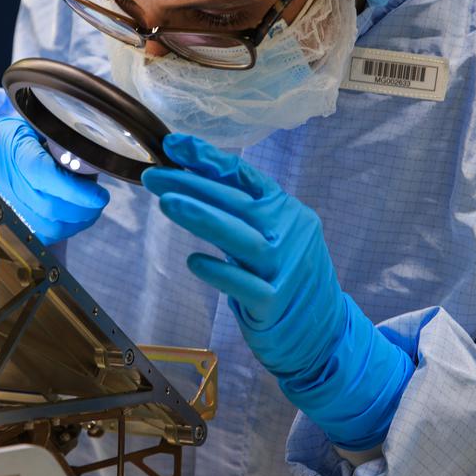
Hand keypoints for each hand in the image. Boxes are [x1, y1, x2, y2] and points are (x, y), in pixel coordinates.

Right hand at [0, 115, 109, 245]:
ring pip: (49, 227)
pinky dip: (64, 230)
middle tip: (99, 198)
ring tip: (89, 207)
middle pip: (50, 208)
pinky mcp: (12, 222)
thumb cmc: (10, 138)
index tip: (99, 195)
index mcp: (14, 153)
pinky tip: (74, 218)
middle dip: (83, 209)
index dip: (76, 191)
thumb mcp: (31, 126)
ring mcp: (7, 206)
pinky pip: (42, 236)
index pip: (45, 176)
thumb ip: (57, 140)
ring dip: (77, 221)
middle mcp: (7, 183)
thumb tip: (88, 157)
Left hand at [142, 133, 413, 449]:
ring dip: (203, 218)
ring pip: (242, 238)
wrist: (322, 331)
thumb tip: (189, 179)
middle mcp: (290, 233)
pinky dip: (220, 271)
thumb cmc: (285, 275)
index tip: (172, 144)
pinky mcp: (276, 302)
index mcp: (286, 209)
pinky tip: (194, 261)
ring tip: (167, 202)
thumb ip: (239, 210)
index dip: (207, 158)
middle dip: (192, 185)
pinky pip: (244, 285)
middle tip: (153, 175)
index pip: (244, 176)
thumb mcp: (271, 233)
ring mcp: (285, 268)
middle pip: (237, 203)